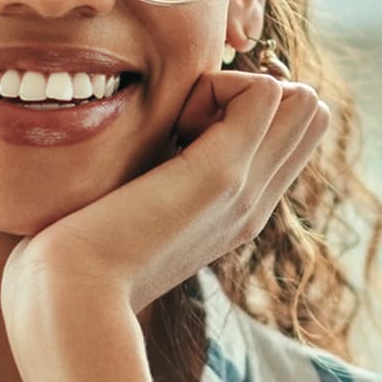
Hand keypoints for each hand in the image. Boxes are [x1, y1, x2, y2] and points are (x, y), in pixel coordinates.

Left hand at [0, 70, 329, 341]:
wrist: (73, 296)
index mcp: (235, 214)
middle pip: (308, 114)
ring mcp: (245, 190)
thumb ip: (154, 182)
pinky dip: (216, 85)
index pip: (288, 136)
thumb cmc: (80, 257)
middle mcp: (253, 204)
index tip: (179, 130)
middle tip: (183, 122)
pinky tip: (172, 126)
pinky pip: (263, 90)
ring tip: (178, 126)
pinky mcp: (223, 173)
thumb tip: (151, 143)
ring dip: (235, 88)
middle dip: (250, 92)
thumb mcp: (130, 212)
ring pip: (299, 99)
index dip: (244, 107)